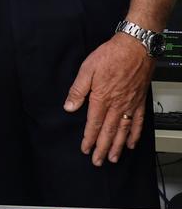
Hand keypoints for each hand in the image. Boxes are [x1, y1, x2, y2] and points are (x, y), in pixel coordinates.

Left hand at [63, 33, 153, 164]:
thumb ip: (78, 90)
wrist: (136, 47)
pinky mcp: (140, 100)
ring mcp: (131, 104)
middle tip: (97, 161)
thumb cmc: (111, 55)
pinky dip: (135, 134)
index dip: (89, 138)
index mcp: (102, 97)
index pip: (94, 123)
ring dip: (118, 146)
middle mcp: (117, 104)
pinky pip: (139, 122)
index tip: (84, 149)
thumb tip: (69, 107)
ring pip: (124, 130)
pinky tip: (132, 143)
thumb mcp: (87, 69)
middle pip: (109, 131)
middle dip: (102, 148)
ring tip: (113, 158)